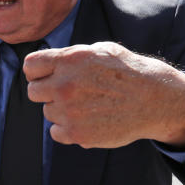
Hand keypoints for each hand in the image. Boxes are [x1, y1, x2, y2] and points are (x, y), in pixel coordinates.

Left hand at [25, 41, 184, 148]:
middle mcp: (64, 85)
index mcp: (69, 60)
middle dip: (47, 91)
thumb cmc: (127, 72)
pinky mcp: (76, 134)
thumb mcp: (99, 50)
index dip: (38, 71)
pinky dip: (67, 129)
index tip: (47, 75)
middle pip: (34, 92)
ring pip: (48, 112)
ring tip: (87, 105)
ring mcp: (69, 111)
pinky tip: (86, 121)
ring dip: (61, 110)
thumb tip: (48, 64)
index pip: (30, 66)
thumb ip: (70, 57)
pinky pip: (56, 132)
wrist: (154, 99)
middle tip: (69, 93)